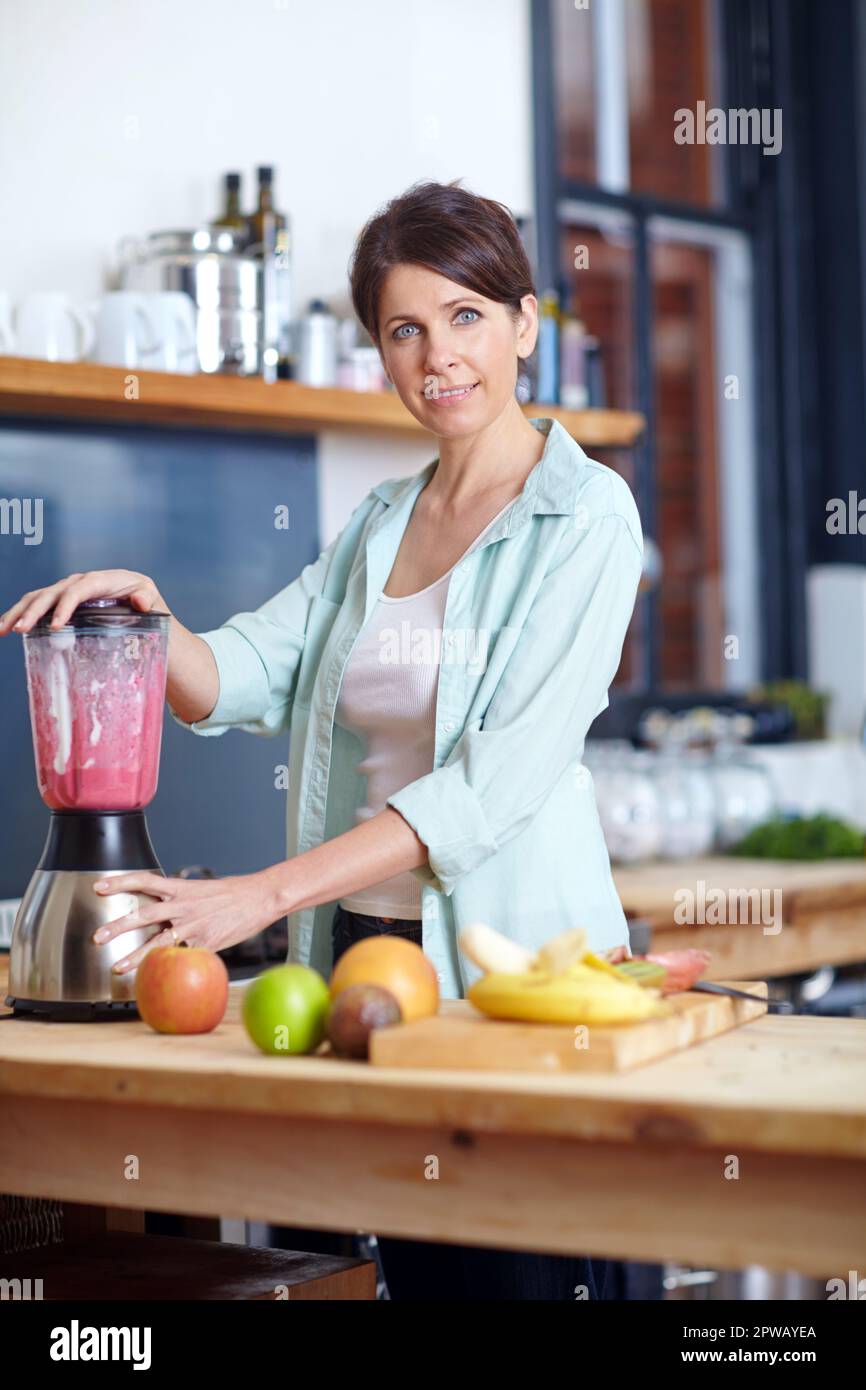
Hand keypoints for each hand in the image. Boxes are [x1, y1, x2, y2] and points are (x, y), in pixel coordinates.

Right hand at [0, 569, 167, 635]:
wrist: (137, 596)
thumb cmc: (143, 595)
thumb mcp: (149, 594)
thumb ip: (146, 596)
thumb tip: (139, 602)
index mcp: (98, 580)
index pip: (77, 591)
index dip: (64, 607)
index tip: (56, 627)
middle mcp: (77, 582)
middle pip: (50, 594)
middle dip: (33, 611)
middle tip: (20, 629)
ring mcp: (65, 590)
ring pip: (36, 598)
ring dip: (18, 612)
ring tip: (2, 629)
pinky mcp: (59, 600)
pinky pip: (35, 604)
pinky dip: (19, 614)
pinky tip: (5, 627)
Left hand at [90, 870, 282, 973]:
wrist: (259, 897)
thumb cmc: (231, 894)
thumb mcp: (201, 890)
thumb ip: (179, 900)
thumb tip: (160, 913)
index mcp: (181, 888)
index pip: (144, 880)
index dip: (120, 882)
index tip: (98, 887)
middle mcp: (183, 905)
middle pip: (144, 914)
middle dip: (118, 925)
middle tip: (97, 936)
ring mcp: (193, 924)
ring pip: (159, 941)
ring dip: (135, 955)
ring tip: (117, 967)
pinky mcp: (205, 942)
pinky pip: (182, 956)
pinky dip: (167, 967)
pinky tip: (155, 978)